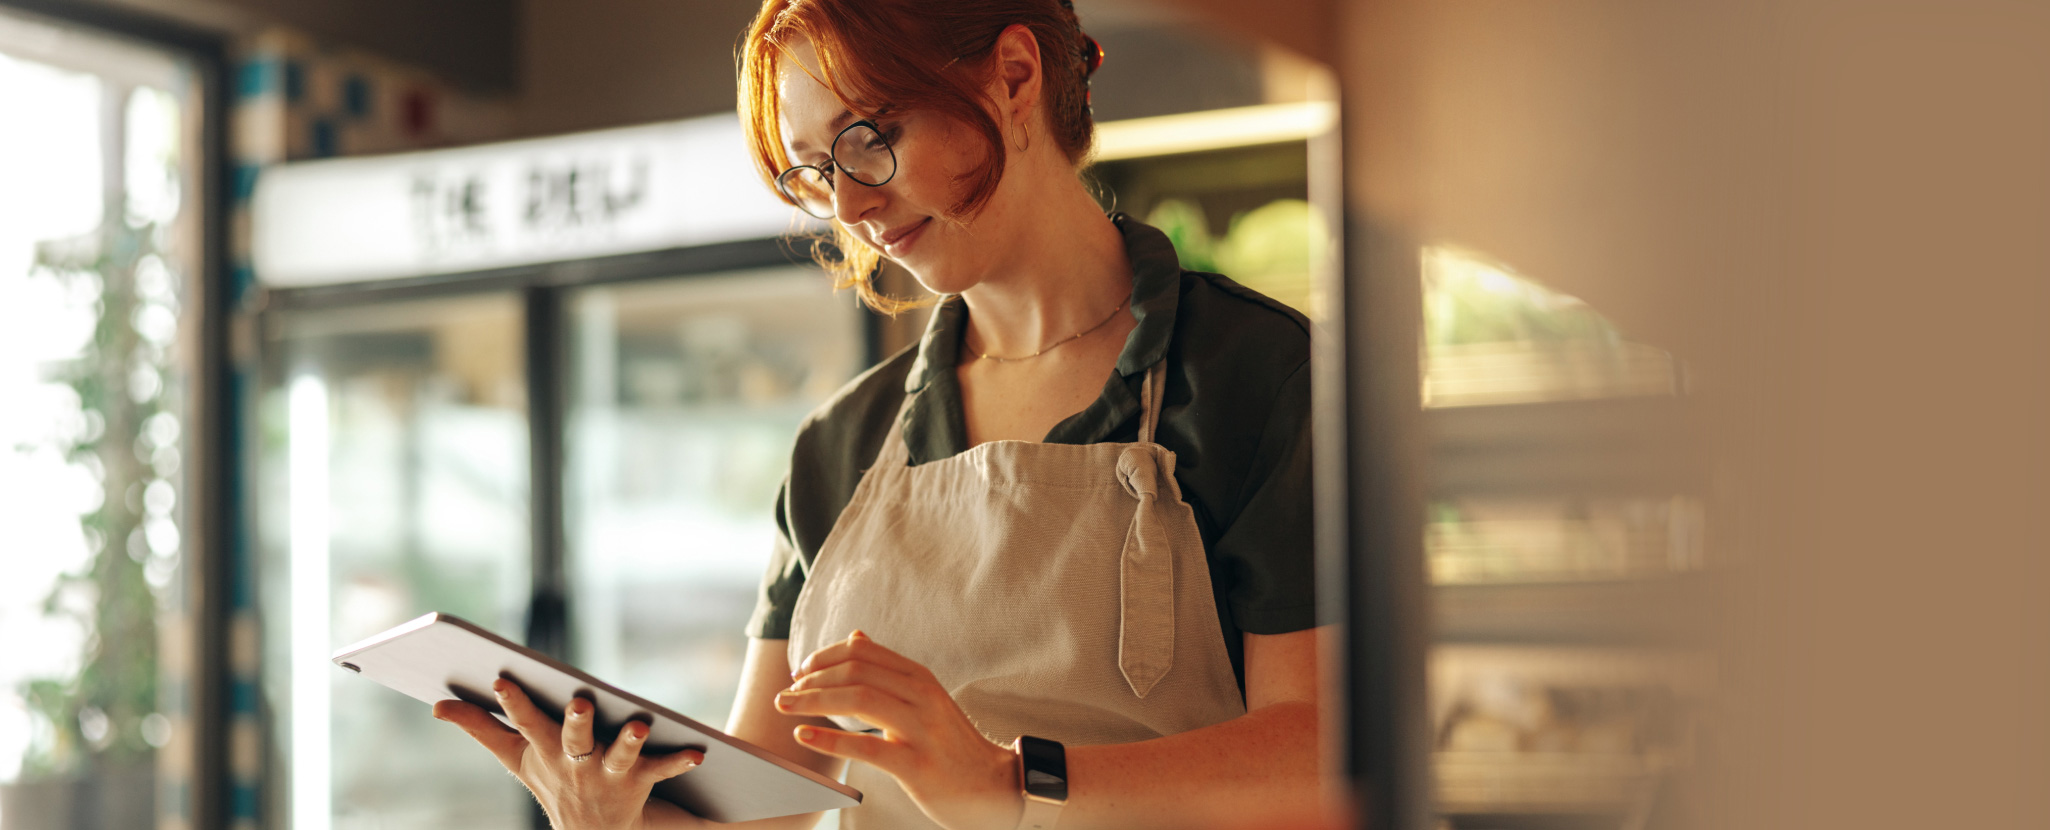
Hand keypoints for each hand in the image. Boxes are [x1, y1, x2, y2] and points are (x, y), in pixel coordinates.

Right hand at [435, 678, 706, 829]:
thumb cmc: (553, 780)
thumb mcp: (516, 757)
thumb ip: (480, 727)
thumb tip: (437, 705)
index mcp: (545, 751)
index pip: (526, 723)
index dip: (515, 702)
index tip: (504, 680)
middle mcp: (575, 763)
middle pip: (574, 739)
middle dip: (575, 723)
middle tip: (581, 703)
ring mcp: (608, 775)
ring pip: (619, 757)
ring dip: (628, 742)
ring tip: (638, 726)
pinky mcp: (639, 783)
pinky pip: (661, 770)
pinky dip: (679, 761)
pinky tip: (698, 751)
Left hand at [777, 631, 1022, 829]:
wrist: (993, 784)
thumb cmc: (950, 742)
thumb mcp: (925, 697)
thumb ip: (889, 669)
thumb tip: (856, 636)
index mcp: (920, 677)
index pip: (863, 651)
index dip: (825, 657)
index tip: (801, 671)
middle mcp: (922, 696)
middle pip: (856, 671)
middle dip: (812, 679)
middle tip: (785, 693)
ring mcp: (921, 729)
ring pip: (858, 700)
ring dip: (813, 701)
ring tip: (785, 707)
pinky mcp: (916, 764)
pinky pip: (867, 747)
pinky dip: (829, 739)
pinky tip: (803, 736)